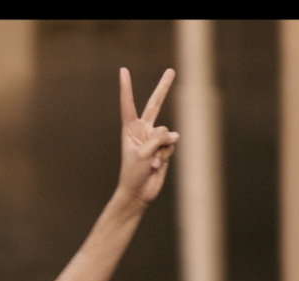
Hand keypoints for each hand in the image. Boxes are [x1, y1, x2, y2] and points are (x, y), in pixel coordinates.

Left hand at [117, 67, 178, 205]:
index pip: (128, 104)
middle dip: (164, 88)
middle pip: (155, 105)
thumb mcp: (143, 153)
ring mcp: (155, 138)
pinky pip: (172, 144)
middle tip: (171, 70)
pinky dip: (167, 154)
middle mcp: (142, 130)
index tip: (123, 71)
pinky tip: (158, 165)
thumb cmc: (133, 173)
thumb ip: (159, 138)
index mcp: (130, 129)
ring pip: (168, 132)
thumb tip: (175, 134)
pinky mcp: (165, 147)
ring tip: (152, 162)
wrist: (139, 192)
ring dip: (163, 148)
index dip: (127, 88)